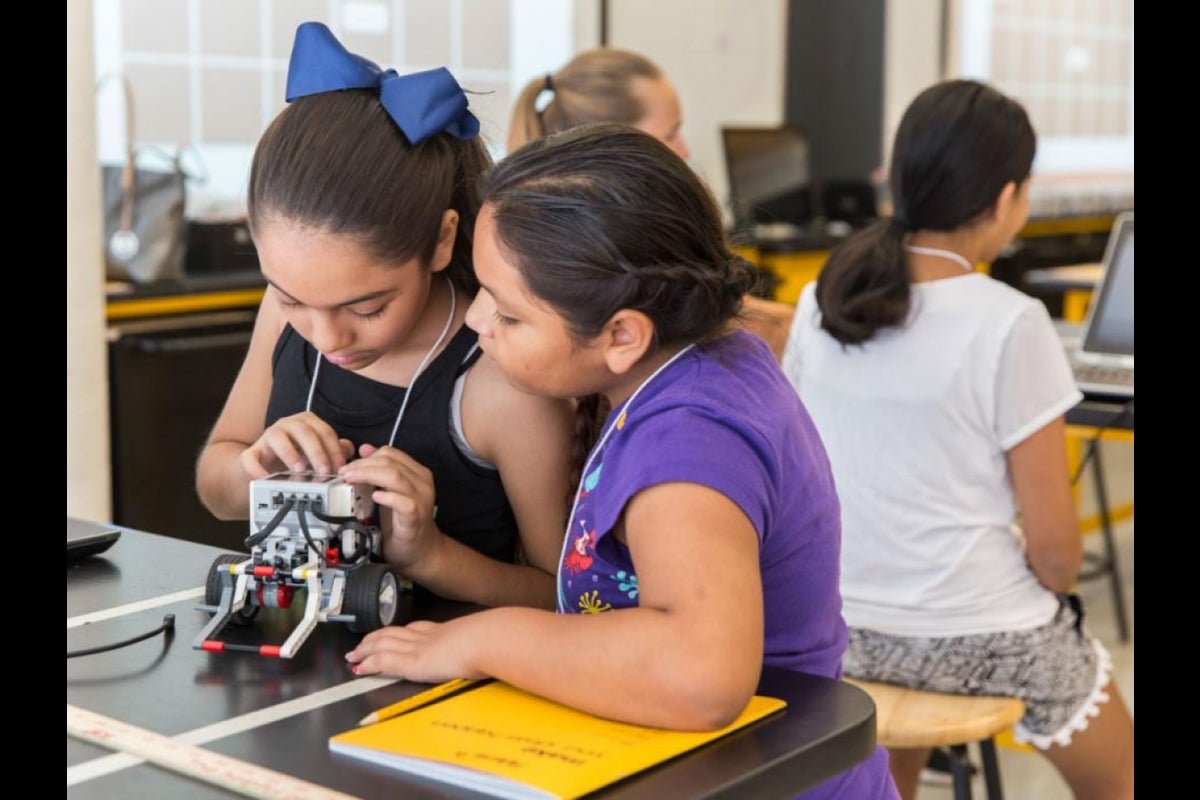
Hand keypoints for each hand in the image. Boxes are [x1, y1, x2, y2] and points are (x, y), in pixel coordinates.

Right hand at [240, 411, 353, 477]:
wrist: (266, 468)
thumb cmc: (297, 457)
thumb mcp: (318, 454)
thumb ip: (334, 450)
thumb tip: (347, 451)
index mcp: (307, 423)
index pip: (325, 431)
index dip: (334, 450)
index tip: (340, 468)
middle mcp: (287, 425)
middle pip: (304, 432)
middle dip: (316, 452)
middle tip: (324, 471)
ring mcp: (267, 437)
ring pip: (277, 437)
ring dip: (289, 453)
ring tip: (299, 470)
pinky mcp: (251, 452)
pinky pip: (250, 457)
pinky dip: (256, 467)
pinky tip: (265, 478)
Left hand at [341, 444, 438, 570]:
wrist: (421, 550)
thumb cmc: (403, 521)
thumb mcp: (389, 491)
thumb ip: (380, 470)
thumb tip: (364, 448)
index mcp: (417, 473)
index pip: (391, 453)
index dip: (367, 456)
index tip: (348, 465)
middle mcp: (422, 482)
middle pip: (390, 462)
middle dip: (363, 465)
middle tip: (343, 473)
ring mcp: (420, 499)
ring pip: (394, 477)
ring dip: (368, 475)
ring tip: (350, 480)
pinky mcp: (415, 517)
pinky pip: (402, 502)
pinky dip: (386, 497)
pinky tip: (374, 497)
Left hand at [346, 618, 483, 681]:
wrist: (488, 640)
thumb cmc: (492, 641)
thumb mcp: (486, 641)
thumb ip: (481, 646)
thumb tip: (493, 650)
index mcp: (446, 631)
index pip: (415, 628)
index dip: (399, 632)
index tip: (390, 634)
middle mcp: (428, 636)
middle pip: (394, 633)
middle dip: (375, 638)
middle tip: (362, 643)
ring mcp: (419, 648)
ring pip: (383, 644)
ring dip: (366, 649)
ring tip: (354, 655)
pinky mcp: (413, 663)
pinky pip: (383, 661)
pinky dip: (369, 663)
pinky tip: (360, 668)